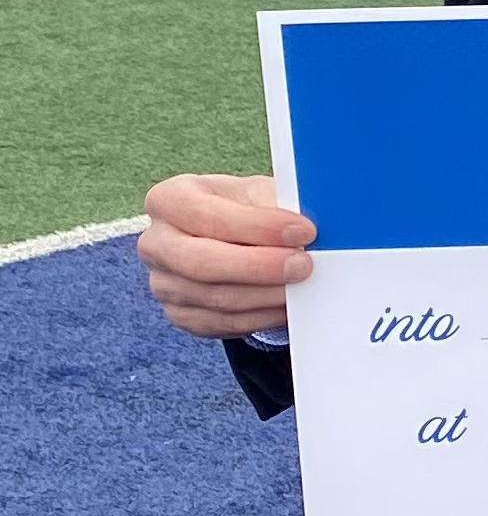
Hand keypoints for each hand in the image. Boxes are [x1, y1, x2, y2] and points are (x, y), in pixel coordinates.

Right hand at [139, 173, 315, 338]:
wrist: (232, 239)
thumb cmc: (243, 210)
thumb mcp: (255, 192)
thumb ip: (274, 206)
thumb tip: (303, 232)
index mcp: (169, 200)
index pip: (207, 216)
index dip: (258, 226)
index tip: (303, 231)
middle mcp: (156, 243)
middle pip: (200, 263)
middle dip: (259, 267)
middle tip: (303, 265)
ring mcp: (164, 284)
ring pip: (217, 298)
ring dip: (267, 294)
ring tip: (301, 284)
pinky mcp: (182, 315)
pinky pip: (225, 323)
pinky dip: (262, 315)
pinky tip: (287, 303)